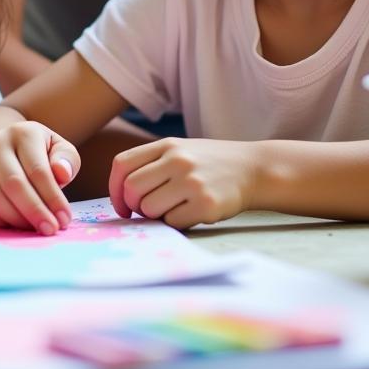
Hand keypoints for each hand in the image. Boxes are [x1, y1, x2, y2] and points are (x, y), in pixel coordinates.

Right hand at [0, 120, 78, 234]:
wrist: (12, 147)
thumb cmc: (42, 152)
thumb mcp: (60, 149)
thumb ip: (67, 160)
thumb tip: (62, 173)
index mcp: (22, 132)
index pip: (38, 170)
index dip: (52, 198)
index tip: (64, 219)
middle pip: (14, 184)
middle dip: (34, 211)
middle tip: (50, 229)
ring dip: (17, 219)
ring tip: (35, 228)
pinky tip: (16, 225)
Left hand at [108, 137, 256, 227]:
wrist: (254, 169)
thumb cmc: (208, 164)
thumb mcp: (179, 150)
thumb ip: (151, 164)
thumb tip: (121, 196)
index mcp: (166, 145)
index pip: (122, 164)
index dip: (114, 188)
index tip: (121, 205)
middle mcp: (177, 160)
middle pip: (131, 189)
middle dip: (133, 206)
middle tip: (144, 212)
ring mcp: (192, 182)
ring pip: (149, 208)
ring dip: (155, 215)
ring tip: (172, 209)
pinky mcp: (206, 204)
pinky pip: (173, 222)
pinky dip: (176, 223)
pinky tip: (190, 214)